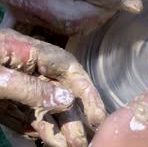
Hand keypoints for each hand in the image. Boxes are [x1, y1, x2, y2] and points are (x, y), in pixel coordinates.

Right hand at [0, 0, 141, 34]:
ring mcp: (23, 9)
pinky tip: (95, 5)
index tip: (134, 1)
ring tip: (110, 0)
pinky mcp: (27, 18)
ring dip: (98, 18)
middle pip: (73, 16)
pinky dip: (86, 21)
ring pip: (69, 27)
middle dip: (105, 11)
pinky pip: (62, 28)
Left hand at [0, 29, 106, 146]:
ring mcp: (14, 84)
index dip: (86, 92)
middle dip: (73, 117)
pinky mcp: (4, 100)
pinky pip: (25, 116)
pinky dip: (37, 129)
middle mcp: (27, 67)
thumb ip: (31, 88)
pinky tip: (50, 142)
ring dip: (58, 128)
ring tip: (71, 146)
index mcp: (28, 50)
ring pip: (44, 108)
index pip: (69, 68)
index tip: (98, 116)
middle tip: (82, 141)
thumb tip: (68, 101)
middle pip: (59, 91)